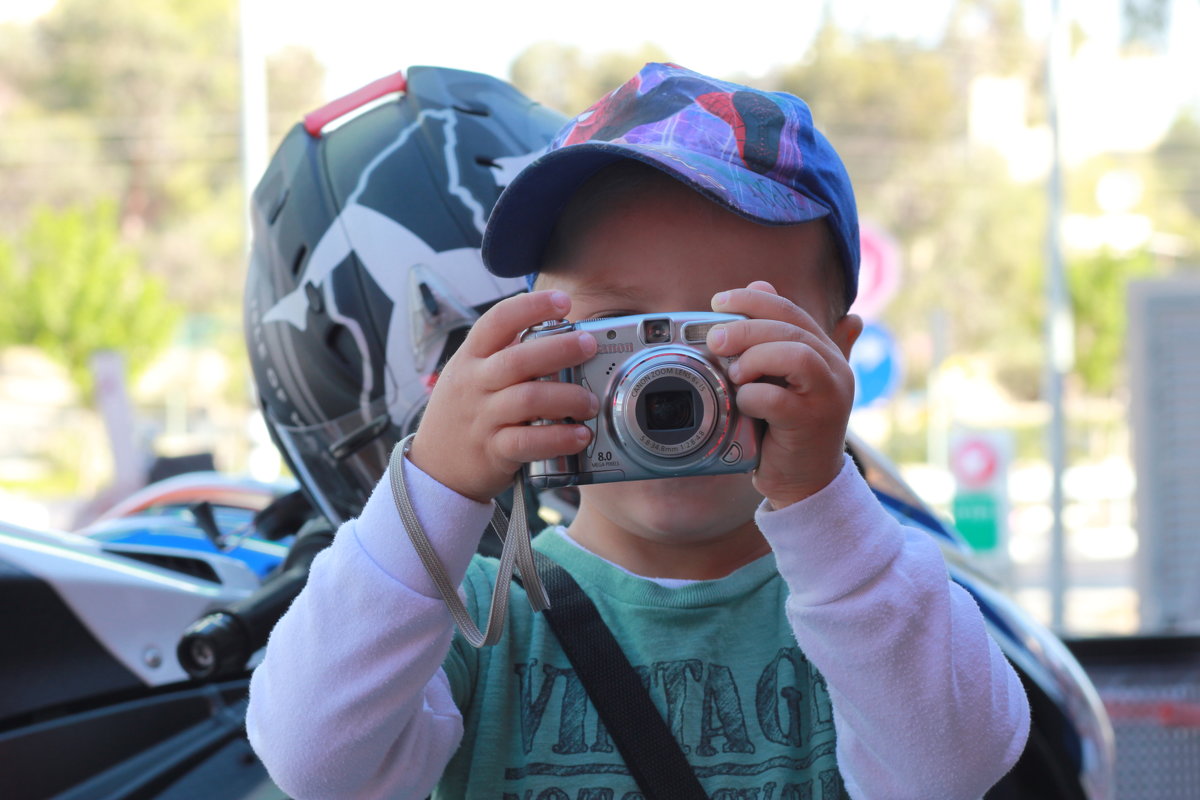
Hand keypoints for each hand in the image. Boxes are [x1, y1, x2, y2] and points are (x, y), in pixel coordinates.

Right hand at [408, 290, 598, 502]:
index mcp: (470, 358)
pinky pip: (528, 441)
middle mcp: (474, 383)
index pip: (498, 321)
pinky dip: (558, 438)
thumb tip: (555, 332)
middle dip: (560, 348)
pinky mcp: (492, 451)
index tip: (562, 302)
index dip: (531, 306)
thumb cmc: (463, 413)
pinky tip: (580, 435)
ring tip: (589, 401)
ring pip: (528, 399)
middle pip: (518, 359)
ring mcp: (482, 418)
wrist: (434, 467)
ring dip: (567, 397)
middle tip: (589, 346)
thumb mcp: (470, 375)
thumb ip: (503, 354)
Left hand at [707, 281, 862, 508]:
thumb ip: (773, 335)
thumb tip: (760, 282)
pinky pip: (779, 399)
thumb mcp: (779, 376)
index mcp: (825, 352)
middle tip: (714, 339)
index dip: (754, 300)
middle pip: (790, 328)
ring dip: (754, 358)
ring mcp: (829, 396)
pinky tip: (743, 405)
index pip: (791, 311)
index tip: (718, 301)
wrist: (805, 482)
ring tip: (734, 374)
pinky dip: (753, 397)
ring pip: (794, 355)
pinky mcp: (813, 424)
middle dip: (745, 328)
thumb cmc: (786, 428)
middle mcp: (835, 369)